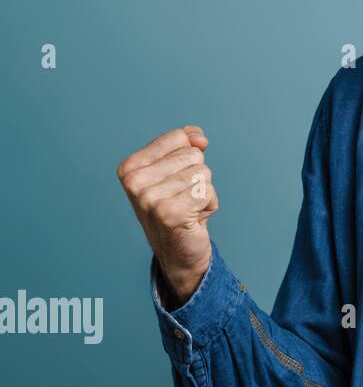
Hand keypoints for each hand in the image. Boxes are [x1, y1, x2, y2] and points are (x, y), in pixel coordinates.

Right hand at [117, 125, 216, 305]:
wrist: (178, 250)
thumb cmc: (179, 205)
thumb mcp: (179, 169)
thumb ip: (187, 143)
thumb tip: (198, 136)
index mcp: (130, 167)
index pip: (179, 138)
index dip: (189, 157)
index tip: (176, 180)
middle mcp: (134, 182)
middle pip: (193, 155)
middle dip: (198, 177)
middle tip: (183, 198)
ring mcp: (149, 198)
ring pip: (202, 173)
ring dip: (203, 192)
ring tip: (188, 208)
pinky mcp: (169, 213)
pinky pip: (207, 191)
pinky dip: (209, 204)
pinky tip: (194, 218)